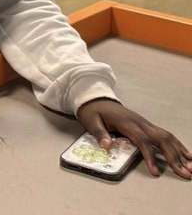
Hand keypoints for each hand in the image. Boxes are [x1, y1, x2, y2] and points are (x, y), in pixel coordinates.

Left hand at [77, 98, 191, 178]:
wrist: (96, 98)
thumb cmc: (93, 112)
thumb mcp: (91, 121)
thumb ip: (99, 134)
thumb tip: (107, 146)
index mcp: (127, 123)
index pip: (142, 141)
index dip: (150, 156)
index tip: (156, 172)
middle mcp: (140, 123)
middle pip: (161, 139)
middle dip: (174, 157)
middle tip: (185, 174)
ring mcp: (145, 123)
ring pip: (167, 137)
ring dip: (180, 152)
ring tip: (191, 167)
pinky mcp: (147, 125)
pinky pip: (166, 135)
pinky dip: (178, 145)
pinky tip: (187, 155)